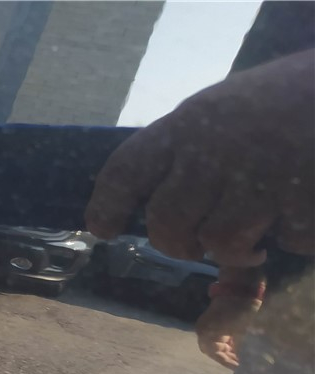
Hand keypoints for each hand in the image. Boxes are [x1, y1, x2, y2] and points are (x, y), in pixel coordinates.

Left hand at [86, 50, 314, 263]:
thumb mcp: (229, 111)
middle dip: (177, 244)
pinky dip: (294, 237)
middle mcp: (214, 149)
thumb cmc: (291, 100)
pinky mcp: (301, 198)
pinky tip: (302, 212)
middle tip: (193, 249)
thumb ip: (192, 155)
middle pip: (165, 222)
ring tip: (255, 239)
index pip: (127, 169)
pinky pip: (284, 241)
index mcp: (190, 123)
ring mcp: (258, 175)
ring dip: (236, 249)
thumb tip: (158, 211)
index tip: (103, 230)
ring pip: (218, 241)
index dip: (108, 205)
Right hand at [195, 296, 261, 368]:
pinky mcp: (215, 321)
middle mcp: (204, 330)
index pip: (213, 353)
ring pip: (215, 344)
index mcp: (206, 333)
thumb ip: (236, 347)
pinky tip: (237, 347)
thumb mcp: (239, 331)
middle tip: (238, 364)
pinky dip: (227, 343)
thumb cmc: (240, 309)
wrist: (240, 287)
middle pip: (212, 350)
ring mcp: (208, 325)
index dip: (225, 361)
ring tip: (240, 357)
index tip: (238, 367)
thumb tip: (239, 361)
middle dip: (224, 357)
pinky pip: (218, 336)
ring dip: (226, 351)